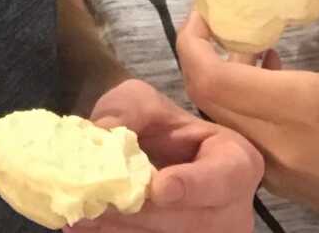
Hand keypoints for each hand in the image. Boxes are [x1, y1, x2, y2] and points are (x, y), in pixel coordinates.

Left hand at [65, 78, 262, 231]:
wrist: (145, 149)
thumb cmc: (153, 122)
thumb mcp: (141, 99)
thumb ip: (127, 111)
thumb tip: (102, 134)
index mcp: (236, 160)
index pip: (225, 176)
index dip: (194, 185)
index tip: (159, 187)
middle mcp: (232, 208)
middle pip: (195, 221)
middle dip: (145, 215)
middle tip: (100, 205)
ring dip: (125, 231)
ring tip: (82, 217)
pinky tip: (84, 227)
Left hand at [177, 0, 318, 231]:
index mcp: (299, 107)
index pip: (212, 77)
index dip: (192, 41)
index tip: (204, 11)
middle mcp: (274, 140)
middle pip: (202, 95)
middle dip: (198, 52)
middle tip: (216, 20)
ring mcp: (272, 166)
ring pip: (215, 116)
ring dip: (216, 77)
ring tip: (244, 43)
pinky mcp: (277, 181)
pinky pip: (235, 134)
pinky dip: (234, 102)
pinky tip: (266, 73)